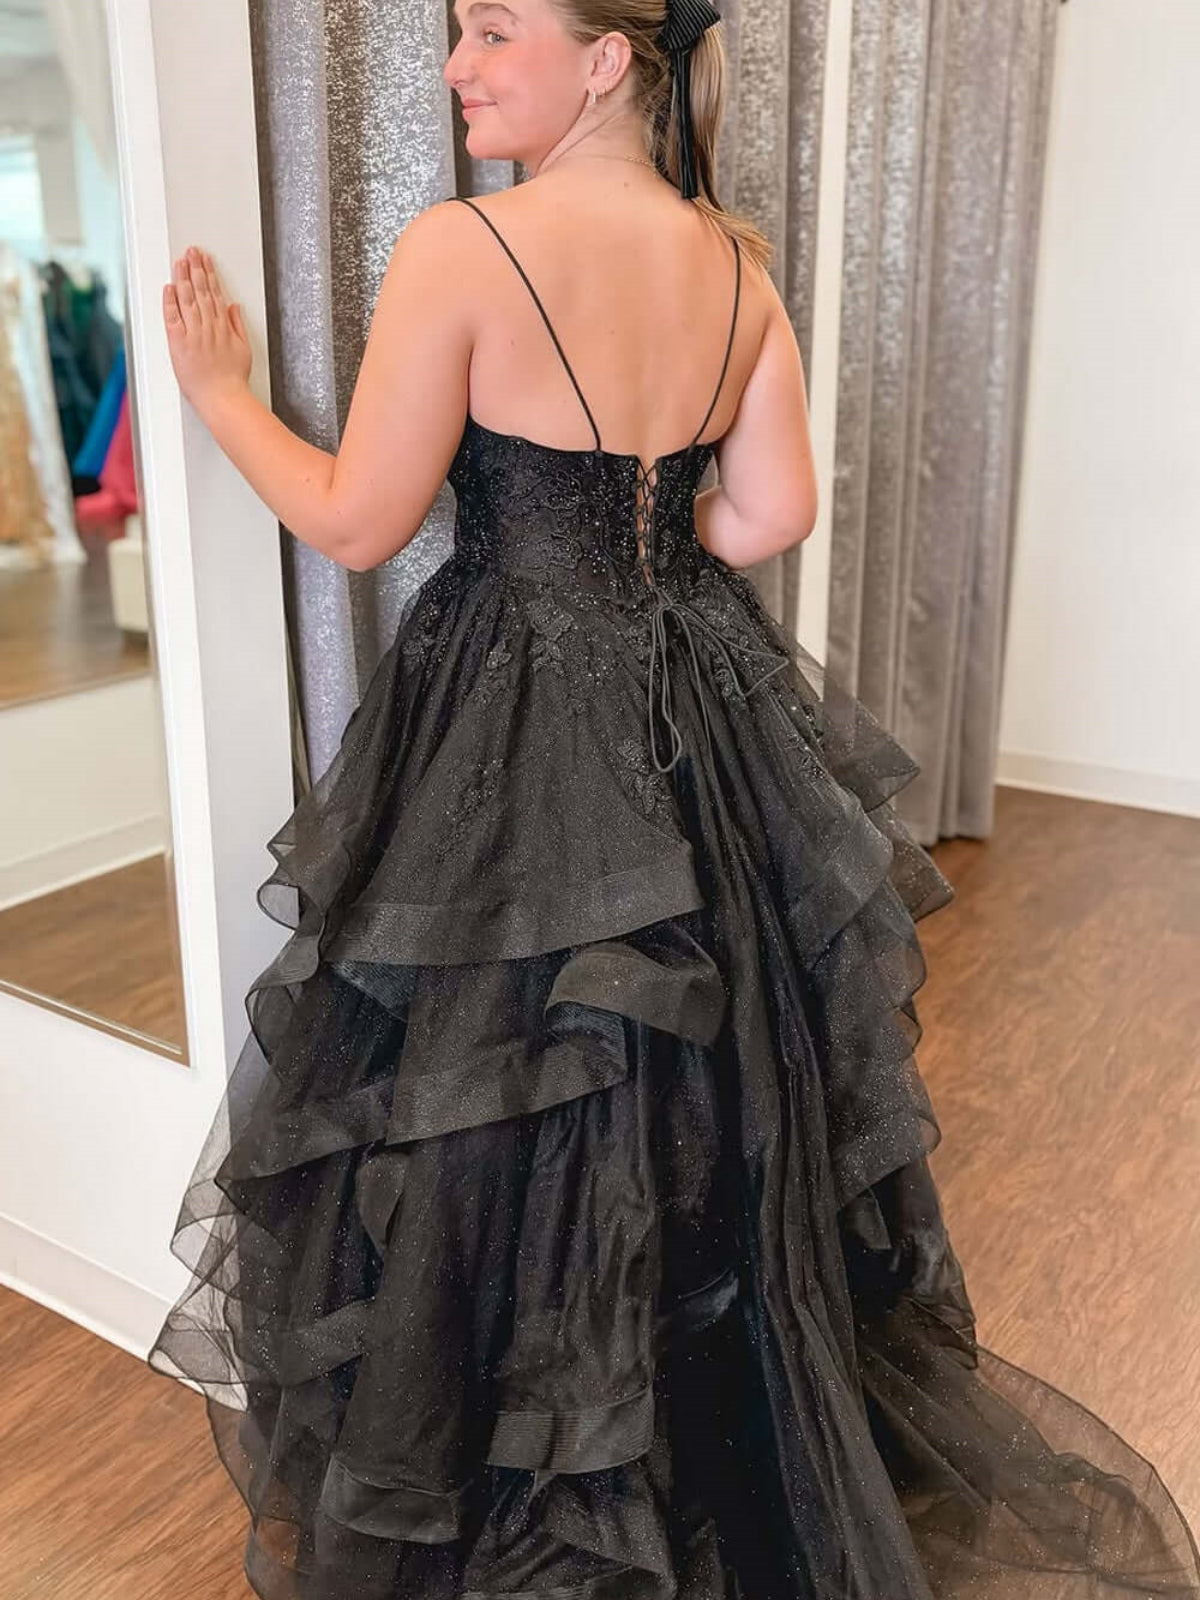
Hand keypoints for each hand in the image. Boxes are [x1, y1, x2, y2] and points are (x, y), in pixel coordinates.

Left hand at [163, 245, 251, 409]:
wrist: (223, 398)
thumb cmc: (233, 379)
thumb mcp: (243, 349)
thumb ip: (237, 325)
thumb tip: (233, 308)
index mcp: (223, 326)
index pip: (214, 293)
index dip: (209, 274)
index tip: (205, 260)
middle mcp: (208, 326)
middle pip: (200, 291)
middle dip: (195, 268)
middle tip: (191, 252)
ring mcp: (193, 334)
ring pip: (187, 299)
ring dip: (183, 278)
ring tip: (180, 262)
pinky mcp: (179, 344)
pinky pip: (173, 318)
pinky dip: (170, 302)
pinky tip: (169, 288)